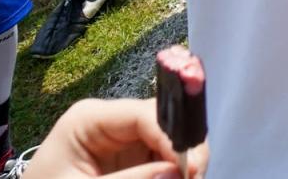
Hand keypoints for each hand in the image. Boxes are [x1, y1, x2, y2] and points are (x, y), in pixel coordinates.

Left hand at [23, 97, 190, 178]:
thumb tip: (177, 172)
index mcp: (89, 118)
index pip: (145, 114)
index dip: (175, 137)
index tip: (193, 167)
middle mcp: (110, 121)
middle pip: (163, 124)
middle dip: (185, 149)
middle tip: (197, 176)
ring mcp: (121, 139)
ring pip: (168, 141)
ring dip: (182, 161)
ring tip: (192, 178)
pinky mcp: (129, 157)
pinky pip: (160, 157)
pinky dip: (172, 170)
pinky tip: (181, 178)